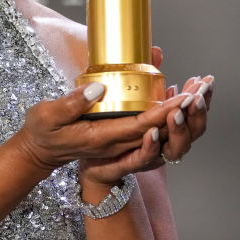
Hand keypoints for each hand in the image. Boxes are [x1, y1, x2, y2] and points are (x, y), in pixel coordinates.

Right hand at [15, 75, 190, 179]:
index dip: (162, 112)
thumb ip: (71, 103)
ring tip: (196, 91)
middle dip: (180, 112)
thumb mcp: (47, 115)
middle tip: (199, 89)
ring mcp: (119, 144)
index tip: (180, 97)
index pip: (139, 126)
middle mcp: (115, 145)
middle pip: (157, 132)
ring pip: (158, 134)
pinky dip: (168, 117)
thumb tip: (97, 88)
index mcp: (100, 138)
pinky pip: (151, 132)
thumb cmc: (42, 132)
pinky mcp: (120, 139)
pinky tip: (176, 98)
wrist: (40, 151)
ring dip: (180, 115)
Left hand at [78, 46, 213, 190]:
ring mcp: (149, 155)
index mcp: (168, 125)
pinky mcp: (128, 163)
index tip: (206, 82)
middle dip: (198, 113)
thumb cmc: (111, 124)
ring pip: (175, 147)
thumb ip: (145, 74)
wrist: (85, 153)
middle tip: (197, 96)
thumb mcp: (130, 94)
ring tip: (176, 111)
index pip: (194, 112)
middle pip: (193, 131)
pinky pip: (143, 158)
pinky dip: (151, 146)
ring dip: (179, 129)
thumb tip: (156, 51)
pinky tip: (152, 132)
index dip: (204, 98)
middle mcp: (164, 142)